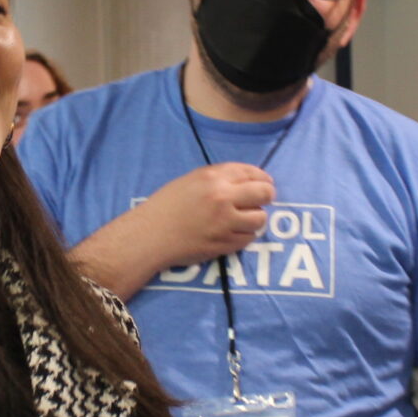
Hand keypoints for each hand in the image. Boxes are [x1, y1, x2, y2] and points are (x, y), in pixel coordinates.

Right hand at [141, 164, 274, 269]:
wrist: (150, 235)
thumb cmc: (166, 206)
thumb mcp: (190, 181)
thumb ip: (218, 178)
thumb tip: (247, 181)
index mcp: (213, 177)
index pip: (251, 173)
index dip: (262, 178)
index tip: (265, 183)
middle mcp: (222, 197)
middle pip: (264, 193)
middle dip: (267, 196)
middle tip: (262, 201)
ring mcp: (225, 222)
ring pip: (260, 218)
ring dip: (255, 218)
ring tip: (244, 219)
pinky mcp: (225, 244)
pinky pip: (248, 238)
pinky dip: (244, 235)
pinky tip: (232, 233)